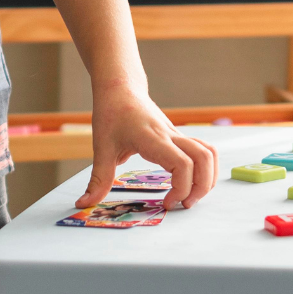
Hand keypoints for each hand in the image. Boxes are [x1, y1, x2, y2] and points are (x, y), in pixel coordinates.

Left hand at [78, 85, 217, 209]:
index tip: (165, 203)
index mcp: (153, 139)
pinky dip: (204, 168)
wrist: (120, 88)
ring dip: (207, 177)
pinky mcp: (178, 137)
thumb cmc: (111, 113)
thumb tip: (84, 203)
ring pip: (209, 153)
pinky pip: (202, 150)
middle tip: (183, 204)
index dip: (181, 188)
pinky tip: (189, 182)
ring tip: (190, 195)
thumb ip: (98, 178)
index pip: (182, 164)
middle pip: (203, 159)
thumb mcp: (102, 147)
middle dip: (201, 187)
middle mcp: (170, 136)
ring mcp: (177, 135)